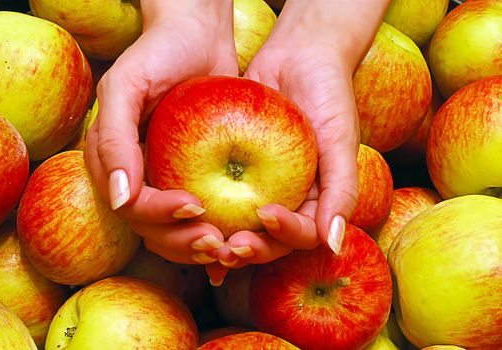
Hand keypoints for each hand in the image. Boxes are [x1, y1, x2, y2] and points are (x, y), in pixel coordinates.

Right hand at [84, 1, 237, 276]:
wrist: (198, 33)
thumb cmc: (160, 51)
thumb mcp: (126, 85)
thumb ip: (112, 139)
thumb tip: (119, 199)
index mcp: (112, 160)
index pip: (132, 207)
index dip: (160, 217)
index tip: (197, 208)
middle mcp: (136, 175)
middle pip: (152, 229)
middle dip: (182, 242)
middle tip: (217, 242)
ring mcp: (165, 178)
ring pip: (174, 230)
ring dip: (197, 245)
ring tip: (227, 246)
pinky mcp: (194, 176)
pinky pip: (201, 213)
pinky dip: (214, 230)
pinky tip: (235, 237)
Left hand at [209, 0, 388, 281]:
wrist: (300, 54)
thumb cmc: (328, 94)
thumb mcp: (340, 139)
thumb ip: (342, 190)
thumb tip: (334, 246)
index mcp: (316, 202)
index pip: (301, 235)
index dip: (284, 235)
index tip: (266, 214)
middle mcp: (287, 199)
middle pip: (267, 240)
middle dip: (248, 249)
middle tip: (226, 247)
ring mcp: (258, 186)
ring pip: (238, 224)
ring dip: (221, 238)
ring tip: (203, 239)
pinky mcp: (231, 169)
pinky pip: (216, 193)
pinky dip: (202, 208)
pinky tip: (181, 215)